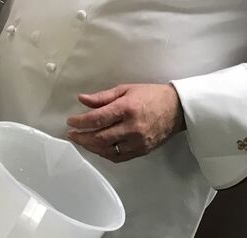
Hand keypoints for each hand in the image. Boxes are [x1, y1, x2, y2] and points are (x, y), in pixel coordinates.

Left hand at [66, 83, 185, 162]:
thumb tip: (82, 99)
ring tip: (82, 141)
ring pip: (108, 150)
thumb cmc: (150, 95)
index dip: (80, 122)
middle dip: (82, 137)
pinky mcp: (142, 151)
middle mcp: (131, 127)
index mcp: (126, 108)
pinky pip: (119, 157)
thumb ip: (102, 97)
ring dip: (91, 147)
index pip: (97, 118)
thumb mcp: (125, 89)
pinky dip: (105, 153)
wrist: (176, 109)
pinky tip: (97, 148)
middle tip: (71, 134)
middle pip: (100, 138)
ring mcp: (138, 141)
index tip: (70, 122)